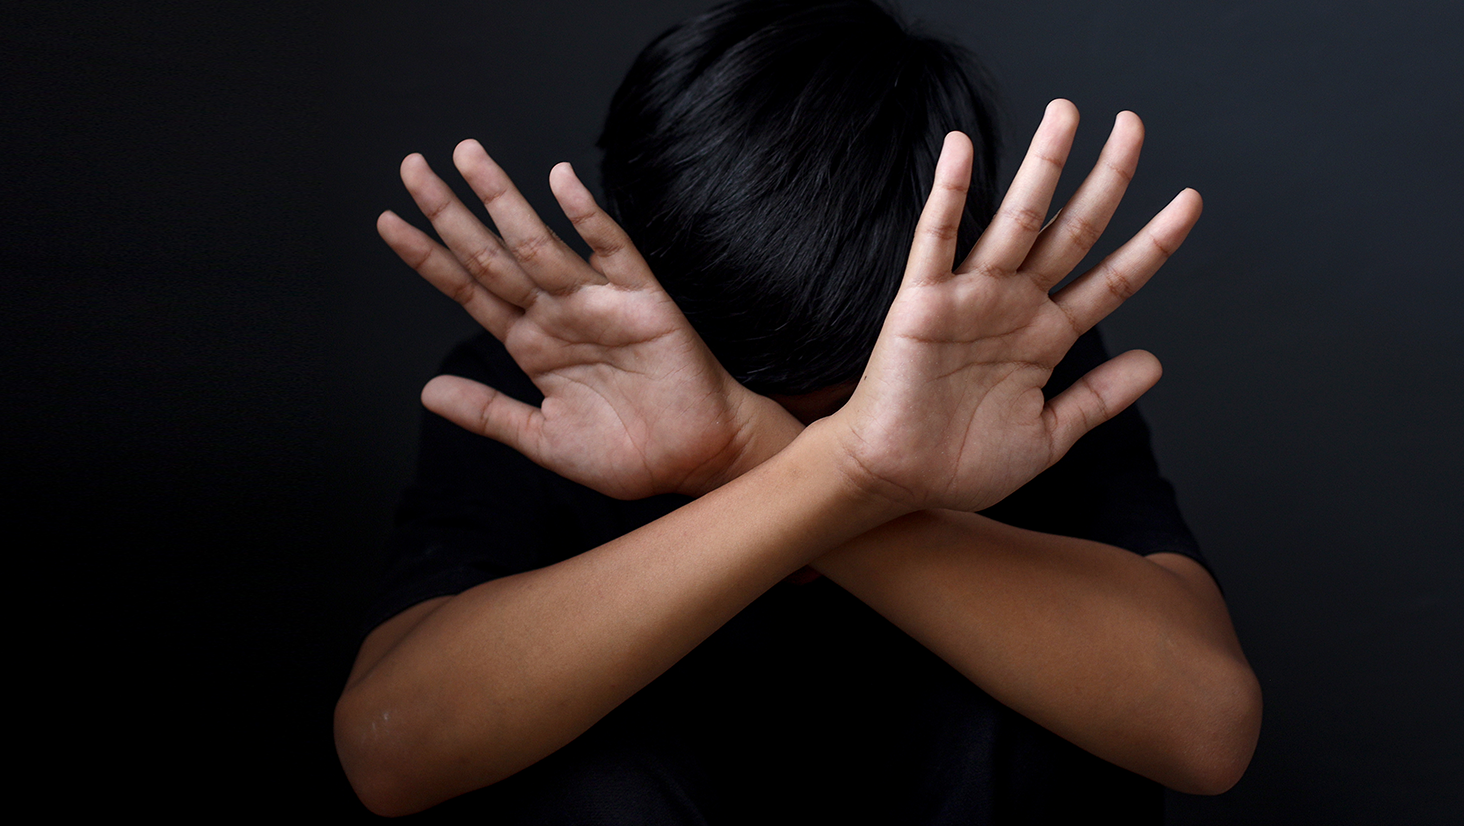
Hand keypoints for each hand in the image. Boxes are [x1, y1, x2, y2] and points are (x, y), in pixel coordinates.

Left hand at [378, 140, 794, 498]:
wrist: (694, 462)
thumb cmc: (627, 453)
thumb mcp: (543, 439)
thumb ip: (488, 413)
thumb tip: (427, 393)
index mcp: (531, 344)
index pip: (468, 288)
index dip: (427, 256)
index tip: (387, 221)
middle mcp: (556, 314)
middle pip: (492, 254)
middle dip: (451, 211)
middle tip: (412, 167)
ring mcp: (596, 303)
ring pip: (539, 243)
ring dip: (502, 201)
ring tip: (467, 157)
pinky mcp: (641, 302)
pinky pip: (611, 251)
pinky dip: (587, 217)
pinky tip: (560, 182)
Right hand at [826, 100, 1201, 512]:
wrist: (897, 481)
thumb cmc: (962, 463)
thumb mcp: (1048, 435)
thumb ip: (1098, 399)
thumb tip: (1155, 361)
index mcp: (1047, 337)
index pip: (1113, 277)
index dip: (1154, 241)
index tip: (1191, 200)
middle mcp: (1014, 306)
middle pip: (1073, 229)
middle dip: (1108, 178)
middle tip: (1134, 124)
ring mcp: (970, 298)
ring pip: (1015, 220)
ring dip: (1042, 166)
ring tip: (1067, 113)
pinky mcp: (922, 302)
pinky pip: (936, 239)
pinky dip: (946, 192)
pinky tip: (961, 148)